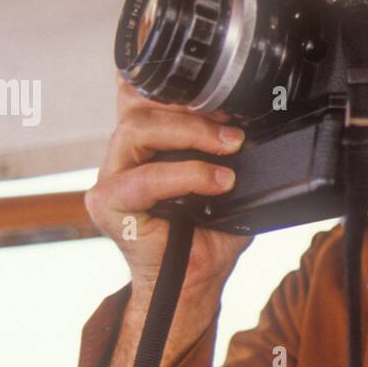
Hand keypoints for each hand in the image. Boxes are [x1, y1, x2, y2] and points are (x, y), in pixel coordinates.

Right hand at [86, 76, 252, 317]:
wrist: (195, 283)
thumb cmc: (208, 234)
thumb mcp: (225, 177)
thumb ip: (226, 145)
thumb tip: (259, 116)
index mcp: (143, 143)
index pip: (140, 91)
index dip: (174, 82)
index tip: (221, 92)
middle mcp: (121, 156)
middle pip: (138, 103)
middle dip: (192, 108)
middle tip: (234, 130)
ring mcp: (109, 178)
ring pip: (136, 130)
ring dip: (191, 135)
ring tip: (230, 150)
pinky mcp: (107, 206)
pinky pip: (144, 179)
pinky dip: (186, 176)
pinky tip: (218, 182)